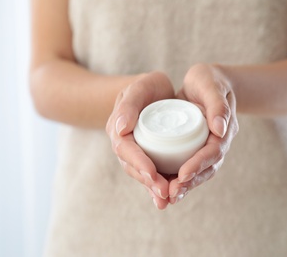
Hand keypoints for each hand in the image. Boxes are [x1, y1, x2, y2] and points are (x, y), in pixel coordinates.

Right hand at [106, 72, 174, 209]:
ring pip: (141, 174)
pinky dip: (157, 186)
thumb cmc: (147, 88)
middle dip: (148, 181)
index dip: (138, 162)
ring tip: (167, 200)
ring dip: (153, 188)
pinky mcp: (148, 157)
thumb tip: (119, 128)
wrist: (154, 91)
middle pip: (132, 167)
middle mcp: (125, 144)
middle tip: (164, 193)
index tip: (152, 173)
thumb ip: (129, 104)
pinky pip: (151, 173)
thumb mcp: (139, 88)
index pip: (125, 149)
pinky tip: (168, 199)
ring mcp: (136, 153)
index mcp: (118, 129)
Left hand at [169, 64, 238, 203]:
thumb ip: (217, 104)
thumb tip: (220, 129)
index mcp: (224, 129)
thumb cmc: (209, 80)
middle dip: (190, 182)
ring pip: (199, 172)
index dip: (198, 164)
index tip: (182, 175)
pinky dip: (178, 179)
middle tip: (172, 194)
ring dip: (184, 186)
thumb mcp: (212, 85)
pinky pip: (189, 166)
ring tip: (167, 197)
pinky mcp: (194, 148)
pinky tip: (164, 188)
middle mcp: (217, 142)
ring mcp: (206, 147)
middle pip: (207, 168)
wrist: (207, 82)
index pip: (213, 152)